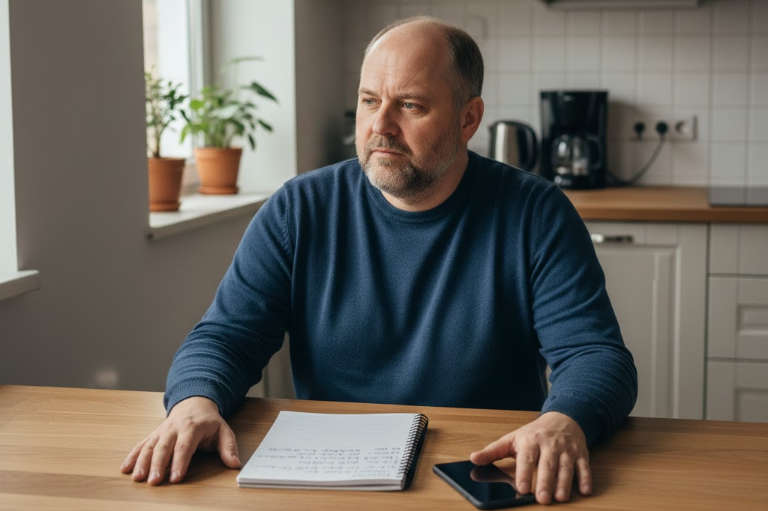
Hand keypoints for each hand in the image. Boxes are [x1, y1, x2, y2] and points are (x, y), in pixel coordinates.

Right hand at [120, 396, 240, 484]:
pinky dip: (132, 456)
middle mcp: (174, 428)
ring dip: (142, 462)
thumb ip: (228, 447)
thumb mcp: (223, 431)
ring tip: (138, 478)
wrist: (194, 403)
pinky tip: (125, 468)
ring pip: (149, 446)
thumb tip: (235, 463)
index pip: (185, 446)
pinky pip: (141, 444)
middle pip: (164, 447)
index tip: (176, 478)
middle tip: (154, 482)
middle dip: (158, 465)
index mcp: (192, 427)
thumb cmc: (209, 421)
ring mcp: (161, 431)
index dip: (180, 462)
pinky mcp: (153, 435)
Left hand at [469, 411, 590, 504]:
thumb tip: (473, 459)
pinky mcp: (580, 454)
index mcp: (530, 441)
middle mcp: (549, 445)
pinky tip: (584, 490)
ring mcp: (566, 449)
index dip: (524, 473)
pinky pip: (584, 467)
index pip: (527, 458)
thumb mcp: (512, 439)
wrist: (563, 418)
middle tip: (543, 499)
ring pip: (566, 468)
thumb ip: (493, 451)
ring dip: (565, 483)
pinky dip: (585, 478)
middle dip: (546, 482)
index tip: (522, 488)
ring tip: (560, 498)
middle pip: (548, 465)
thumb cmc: (534, 433)